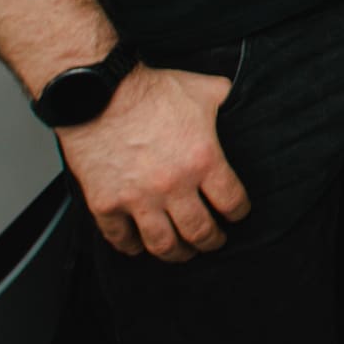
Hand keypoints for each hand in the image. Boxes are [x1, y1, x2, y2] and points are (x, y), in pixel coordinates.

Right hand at [56, 64, 249, 262]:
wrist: (99, 92)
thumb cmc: (150, 90)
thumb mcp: (203, 89)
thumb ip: (227, 100)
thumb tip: (245, 99)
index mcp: (203, 160)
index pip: (232, 202)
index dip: (239, 212)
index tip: (237, 215)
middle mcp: (174, 186)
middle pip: (200, 232)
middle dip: (212, 241)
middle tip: (215, 241)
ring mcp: (138, 199)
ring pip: (164, 244)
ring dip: (177, 253)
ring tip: (183, 252)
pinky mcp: (107, 204)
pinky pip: (121, 239)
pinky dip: (132, 247)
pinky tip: (139, 246)